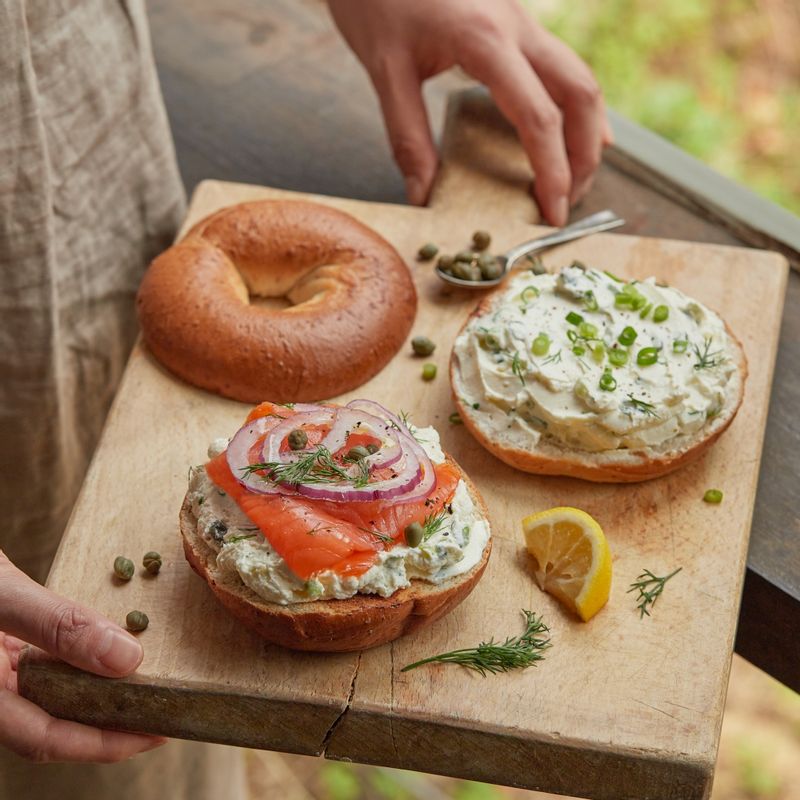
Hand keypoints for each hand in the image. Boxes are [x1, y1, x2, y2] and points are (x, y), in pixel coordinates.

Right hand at [0, 551, 166, 761]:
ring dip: (99, 698)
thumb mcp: (0, 595)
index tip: (158, 733)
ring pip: (52, 699)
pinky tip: (110, 656)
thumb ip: (57, 625)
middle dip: (110, 726)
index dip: (104, 743)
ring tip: (148, 688)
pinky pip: (47, 669)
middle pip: (53, 725)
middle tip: (166, 713)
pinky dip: (81, 667)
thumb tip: (127, 659)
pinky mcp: (2, 650)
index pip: (45, 738)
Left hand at [327, 0, 610, 225]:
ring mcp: (521, 21)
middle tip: (571, 201)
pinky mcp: (514, 22)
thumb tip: (424, 196)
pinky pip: (560, 66)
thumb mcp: (384, 70)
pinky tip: (571, 131)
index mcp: (487, 40)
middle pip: (580, 93)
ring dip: (585, 130)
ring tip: (574, 177)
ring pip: (578, 77)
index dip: (552, 171)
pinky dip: (572, 105)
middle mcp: (517, 26)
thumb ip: (407, 136)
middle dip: (584, 154)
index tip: (553, 213)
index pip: (538, 117)